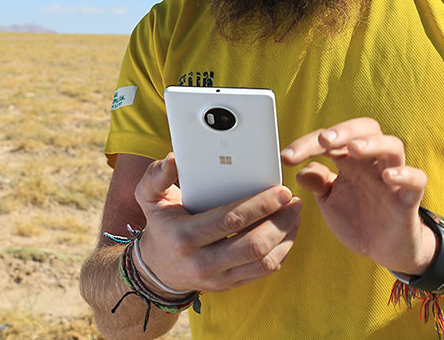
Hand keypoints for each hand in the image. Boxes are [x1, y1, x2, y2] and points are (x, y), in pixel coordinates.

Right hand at [133, 153, 300, 292]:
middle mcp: (202, 262)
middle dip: (279, 221)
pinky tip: (287, 231)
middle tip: (293, 201)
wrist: (157, 268)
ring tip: (294, 213)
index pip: (229, 221)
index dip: (259, 206)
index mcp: (185, 237)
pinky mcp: (231, 284)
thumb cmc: (160, 224)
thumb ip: (156, 176)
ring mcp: (218, 278)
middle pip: (253, 245)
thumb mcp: (149, 198)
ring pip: (264, 261)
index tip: (280, 190)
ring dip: (286, 236)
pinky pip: (264, 271)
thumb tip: (174, 159)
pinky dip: (282, 250)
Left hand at [280, 118, 435, 275]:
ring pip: (392, 146)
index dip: (307, 144)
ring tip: (353, 149)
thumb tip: (301, 170)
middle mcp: (371, 164)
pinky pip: (416, 179)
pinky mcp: (409, 198)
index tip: (286, 157)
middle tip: (323, 140)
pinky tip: (387, 177)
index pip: (331, 140)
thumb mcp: (330, 202)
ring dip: (372, 143)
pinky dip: (404, 174)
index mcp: (350, 161)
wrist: (383, 251)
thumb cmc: (356, 219)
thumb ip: (317, 184)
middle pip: (365, 129)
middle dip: (343, 131)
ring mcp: (392, 178)